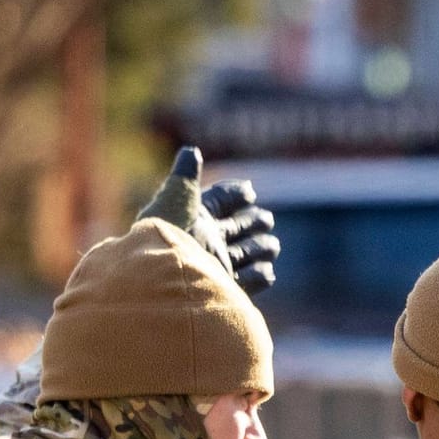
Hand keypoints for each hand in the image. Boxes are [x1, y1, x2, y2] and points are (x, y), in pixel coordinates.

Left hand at [138, 146, 280, 295]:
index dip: (236, 194)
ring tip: (272, 245)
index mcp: (193, 218)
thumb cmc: (168, 239)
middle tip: (266, 220)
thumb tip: (191, 151)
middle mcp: (206, 241)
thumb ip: (185, 177)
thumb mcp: (175, 200)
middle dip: (254, 221)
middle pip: (238, 226)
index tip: (249, 192)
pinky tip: (265, 272)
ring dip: (262, 247)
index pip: (219, 200)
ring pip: (248, 252)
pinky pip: (251, 281)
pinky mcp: (226, 288)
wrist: (166, 284)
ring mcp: (217, 265)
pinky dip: (259, 275)